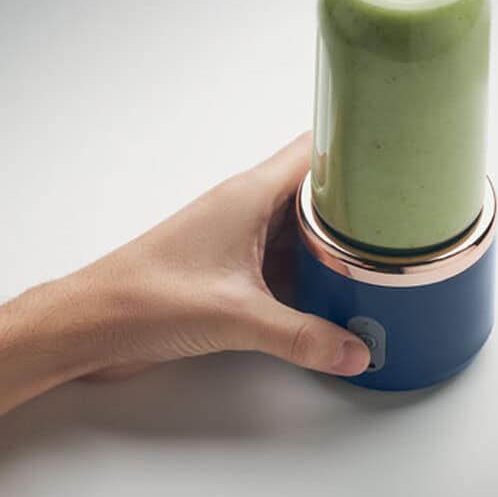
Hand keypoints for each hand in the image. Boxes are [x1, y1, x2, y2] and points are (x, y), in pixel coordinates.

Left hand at [58, 133, 371, 380]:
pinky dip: (309, 273)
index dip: (357, 148)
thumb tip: (354, 349)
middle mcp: (245, 209)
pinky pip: (282, 262)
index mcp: (248, 195)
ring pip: (300, 229)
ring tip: (382, 259)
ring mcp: (237, 240)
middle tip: (405, 221)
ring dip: (334, 244)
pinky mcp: (229, 271)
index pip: (315, 150)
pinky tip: (335, 294)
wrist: (92, 324)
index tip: (400, 157)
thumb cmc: (145, 298)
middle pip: (316, 192)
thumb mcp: (237, 317)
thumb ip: (303, 337)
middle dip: (358, 206)